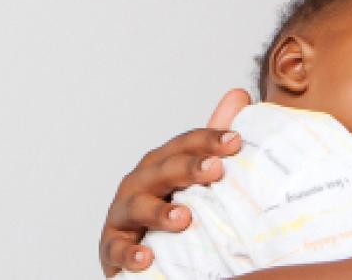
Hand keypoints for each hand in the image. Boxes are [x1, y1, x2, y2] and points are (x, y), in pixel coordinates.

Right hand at [98, 88, 251, 276]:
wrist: (144, 250)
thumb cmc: (172, 205)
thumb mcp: (195, 174)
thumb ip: (214, 140)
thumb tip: (239, 94)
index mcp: (163, 163)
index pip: (185, 145)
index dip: (208, 140)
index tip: (235, 142)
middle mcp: (141, 182)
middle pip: (164, 170)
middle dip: (188, 168)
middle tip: (215, 169)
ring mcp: (124, 213)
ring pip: (137, 206)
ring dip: (159, 211)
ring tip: (183, 218)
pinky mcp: (113, 246)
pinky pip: (118, 249)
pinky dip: (130, 253)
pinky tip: (146, 257)